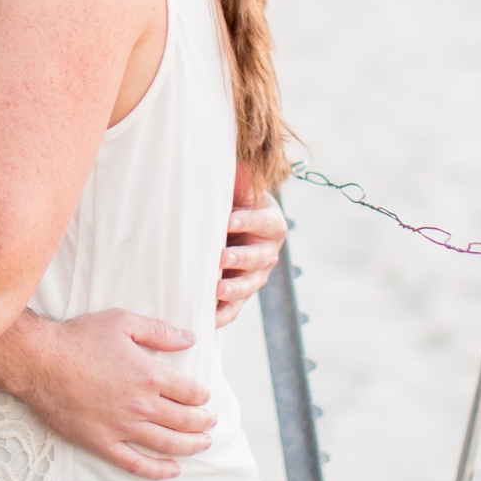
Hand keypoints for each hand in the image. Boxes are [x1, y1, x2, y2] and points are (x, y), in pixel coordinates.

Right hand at [7, 309, 214, 479]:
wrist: (40, 362)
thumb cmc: (78, 338)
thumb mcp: (121, 322)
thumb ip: (158, 331)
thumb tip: (189, 338)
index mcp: (149, 375)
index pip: (190, 392)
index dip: (202, 395)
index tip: (204, 396)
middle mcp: (141, 405)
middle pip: (185, 420)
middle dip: (203, 422)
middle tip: (210, 421)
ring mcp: (122, 427)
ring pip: (168, 444)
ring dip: (191, 446)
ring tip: (202, 444)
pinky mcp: (103, 443)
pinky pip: (137, 464)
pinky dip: (159, 470)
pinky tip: (172, 470)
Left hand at [216, 165, 284, 325]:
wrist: (234, 228)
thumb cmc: (233, 203)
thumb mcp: (239, 190)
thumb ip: (240, 180)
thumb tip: (238, 163)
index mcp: (271, 223)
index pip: (262, 222)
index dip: (247, 221)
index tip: (228, 220)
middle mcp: (268, 252)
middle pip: (258, 257)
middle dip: (240, 258)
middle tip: (220, 258)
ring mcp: (256, 276)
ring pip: (249, 285)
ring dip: (234, 289)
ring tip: (217, 290)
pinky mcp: (242, 295)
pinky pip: (235, 309)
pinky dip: (223, 314)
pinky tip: (209, 318)